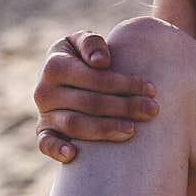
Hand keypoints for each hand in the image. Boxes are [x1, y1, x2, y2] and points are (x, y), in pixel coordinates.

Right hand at [33, 30, 158, 163]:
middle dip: (124, 107)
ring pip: (74, 125)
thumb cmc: (84, 57)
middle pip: (89, 102)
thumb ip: (91, 43)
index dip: (124, 84)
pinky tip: (74, 154)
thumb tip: (101, 62)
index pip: (95, 77)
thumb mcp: (84, 41)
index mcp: (55, 65)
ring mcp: (44, 114)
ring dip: (105, 129)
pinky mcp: (44, 132)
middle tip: (151, 111)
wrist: (69, 74)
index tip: (152, 89)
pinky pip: (45, 144)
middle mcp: (45, 91)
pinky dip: (56, 150)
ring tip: (132, 130)